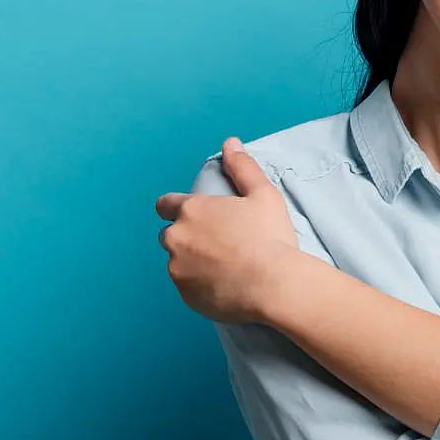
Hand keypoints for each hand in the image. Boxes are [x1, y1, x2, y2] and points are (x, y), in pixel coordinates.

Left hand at [155, 137, 299, 324]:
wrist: (274, 285)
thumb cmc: (270, 237)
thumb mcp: (263, 194)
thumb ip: (242, 167)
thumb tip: (230, 143)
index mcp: (192, 210)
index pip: (165, 205)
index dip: (175, 208)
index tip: (193, 216)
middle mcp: (176, 238)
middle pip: (170, 235)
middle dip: (188, 238)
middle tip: (219, 245)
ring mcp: (177, 269)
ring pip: (178, 263)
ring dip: (193, 263)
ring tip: (226, 268)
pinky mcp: (185, 295)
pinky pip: (188, 287)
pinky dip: (201, 285)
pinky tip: (225, 285)